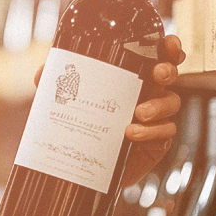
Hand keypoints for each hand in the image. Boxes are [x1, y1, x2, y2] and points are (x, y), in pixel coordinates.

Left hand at [33, 35, 184, 189]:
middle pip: (171, 74)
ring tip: (139, 113)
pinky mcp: (158, 141)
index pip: (157, 57)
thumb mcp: (68, 104)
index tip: (168, 45)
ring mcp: (156, 118)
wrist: (88, 171)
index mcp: (132, 78)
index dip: (169, 48)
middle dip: (168, 70)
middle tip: (157, 74)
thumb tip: (43, 72)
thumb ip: (56, 86)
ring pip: (172, 103)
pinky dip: (152, 131)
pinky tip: (133, 134)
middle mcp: (148, 94)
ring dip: (158, 106)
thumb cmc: (85, 130)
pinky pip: (167, 131)